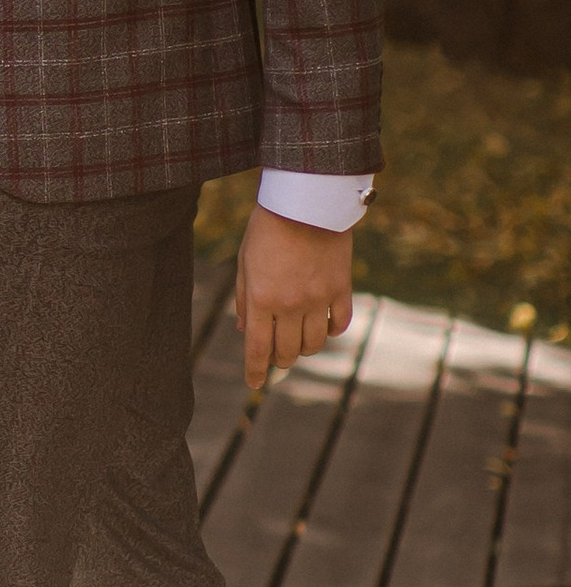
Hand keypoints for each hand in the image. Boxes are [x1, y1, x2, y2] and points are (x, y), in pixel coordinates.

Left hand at [235, 206, 353, 393]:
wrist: (305, 202)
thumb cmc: (267, 228)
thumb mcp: (246, 262)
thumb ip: (245, 299)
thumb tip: (245, 331)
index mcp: (262, 299)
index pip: (258, 348)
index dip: (256, 371)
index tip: (255, 385)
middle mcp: (291, 305)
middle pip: (288, 351)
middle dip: (280, 360)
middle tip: (276, 357)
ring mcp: (319, 299)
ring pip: (315, 344)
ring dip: (305, 349)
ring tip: (298, 342)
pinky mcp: (341, 289)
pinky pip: (340, 323)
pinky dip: (333, 331)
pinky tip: (325, 327)